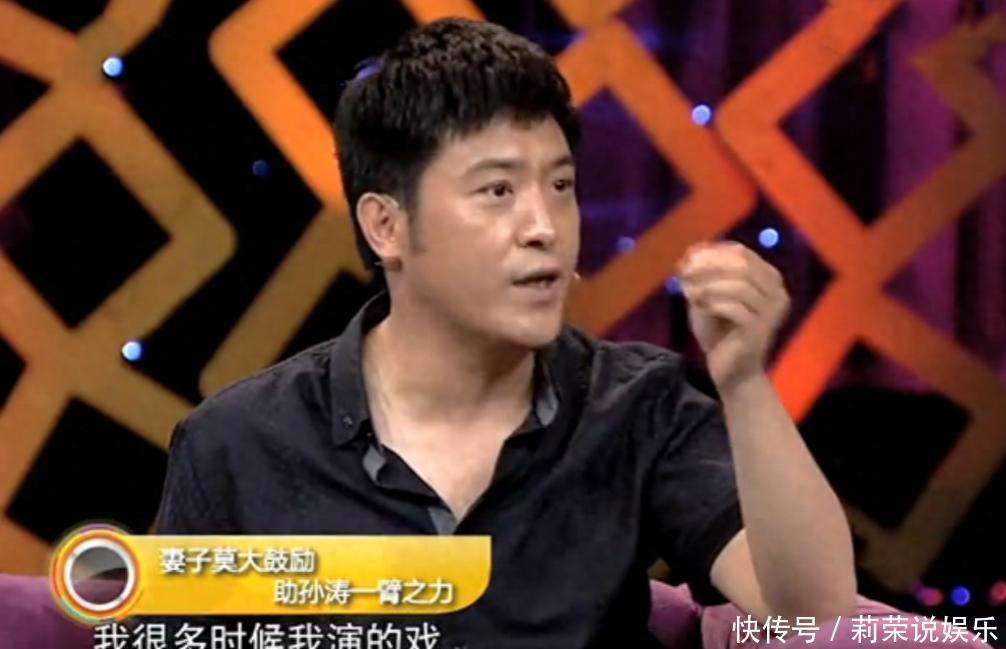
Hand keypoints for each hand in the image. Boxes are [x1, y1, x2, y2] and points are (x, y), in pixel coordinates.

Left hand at [677, 241, 789, 391]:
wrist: (731, 371)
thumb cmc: (720, 332)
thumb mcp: (710, 297)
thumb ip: (704, 276)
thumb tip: (691, 251)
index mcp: (770, 280)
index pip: (742, 254)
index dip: (712, 252)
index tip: (686, 258)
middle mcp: (778, 293)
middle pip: (742, 265)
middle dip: (708, 266)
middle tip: (683, 272)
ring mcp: (772, 312)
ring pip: (739, 286)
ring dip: (708, 284)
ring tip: (687, 290)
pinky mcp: (760, 330)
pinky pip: (735, 308)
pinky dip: (713, 302)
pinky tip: (697, 305)